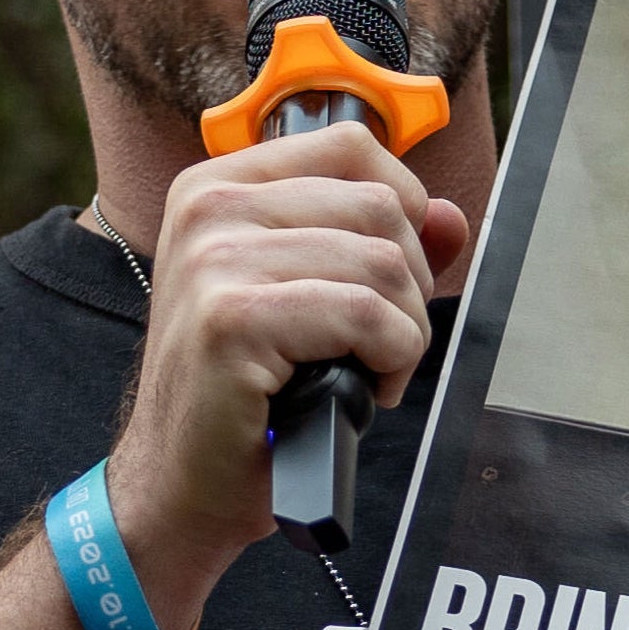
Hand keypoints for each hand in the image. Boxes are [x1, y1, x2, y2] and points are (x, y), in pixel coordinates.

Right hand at [109, 125, 470, 606]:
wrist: (179, 482)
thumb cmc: (245, 395)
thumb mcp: (310, 297)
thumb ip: (377, 244)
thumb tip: (449, 216)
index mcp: (219, 185)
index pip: (352, 146)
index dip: (400, 209)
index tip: (383, 276)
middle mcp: (208, 207)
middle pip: (382, 206)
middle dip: (408, 286)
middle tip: (373, 343)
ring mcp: (214, 259)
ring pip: (385, 263)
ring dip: (401, 333)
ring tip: (362, 369)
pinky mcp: (232, 319)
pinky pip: (366, 316)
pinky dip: (389, 362)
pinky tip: (356, 390)